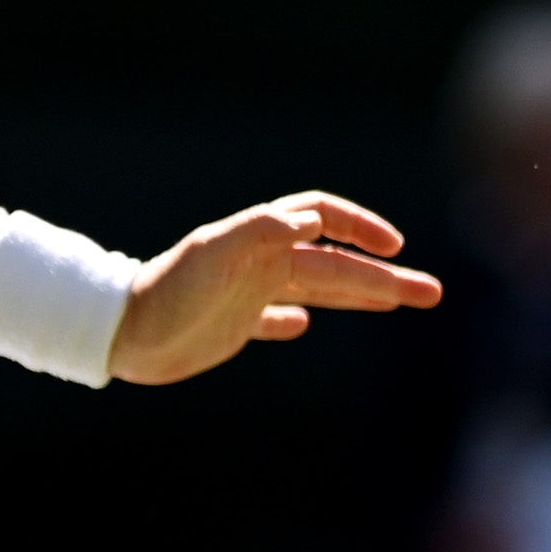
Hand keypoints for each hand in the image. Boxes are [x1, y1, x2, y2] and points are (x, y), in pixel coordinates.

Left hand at [109, 191, 440, 385]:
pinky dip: (293, 319)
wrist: (119, 332)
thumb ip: (259, 232)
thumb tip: (310, 219)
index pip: (322, 219)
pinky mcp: (232, 324)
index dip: (360, 227)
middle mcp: (260, 261)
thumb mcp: (211, 257)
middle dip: (385, 276)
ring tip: (403, 302)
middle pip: (335, 261)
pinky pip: (272, 317)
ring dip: (362, 295)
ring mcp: (249, 292)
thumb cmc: (164, 293)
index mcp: (261, 240)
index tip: (395, 248)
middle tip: (432, 293)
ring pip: (318, 288)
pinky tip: (304, 325)